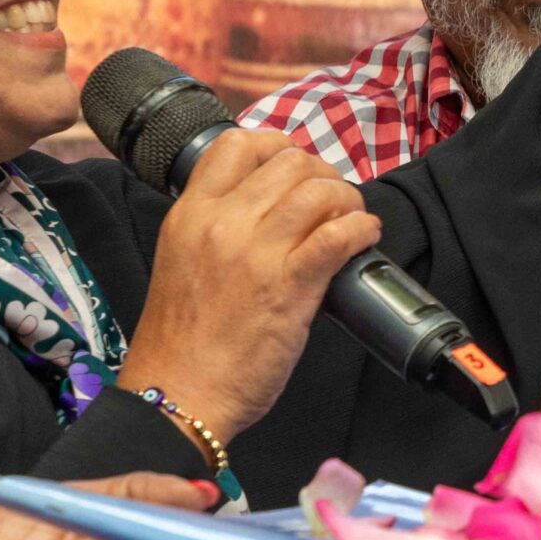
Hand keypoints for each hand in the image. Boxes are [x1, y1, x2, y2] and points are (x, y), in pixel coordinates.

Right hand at [119, 129, 381, 446]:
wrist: (176, 395)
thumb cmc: (183, 341)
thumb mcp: (182, 263)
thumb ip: (217, 229)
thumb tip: (272, 210)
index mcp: (190, 215)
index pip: (237, 144)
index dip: (278, 148)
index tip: (295, 171)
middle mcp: (221, 223)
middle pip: (290, 161)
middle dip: (321, 175)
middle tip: (331, 203)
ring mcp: (256, 252)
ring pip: (319, 190)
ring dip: (347, 200)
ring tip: (350, 221)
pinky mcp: (289, 285)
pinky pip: (339, 234)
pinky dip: (362, 229)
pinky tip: (364, 238)